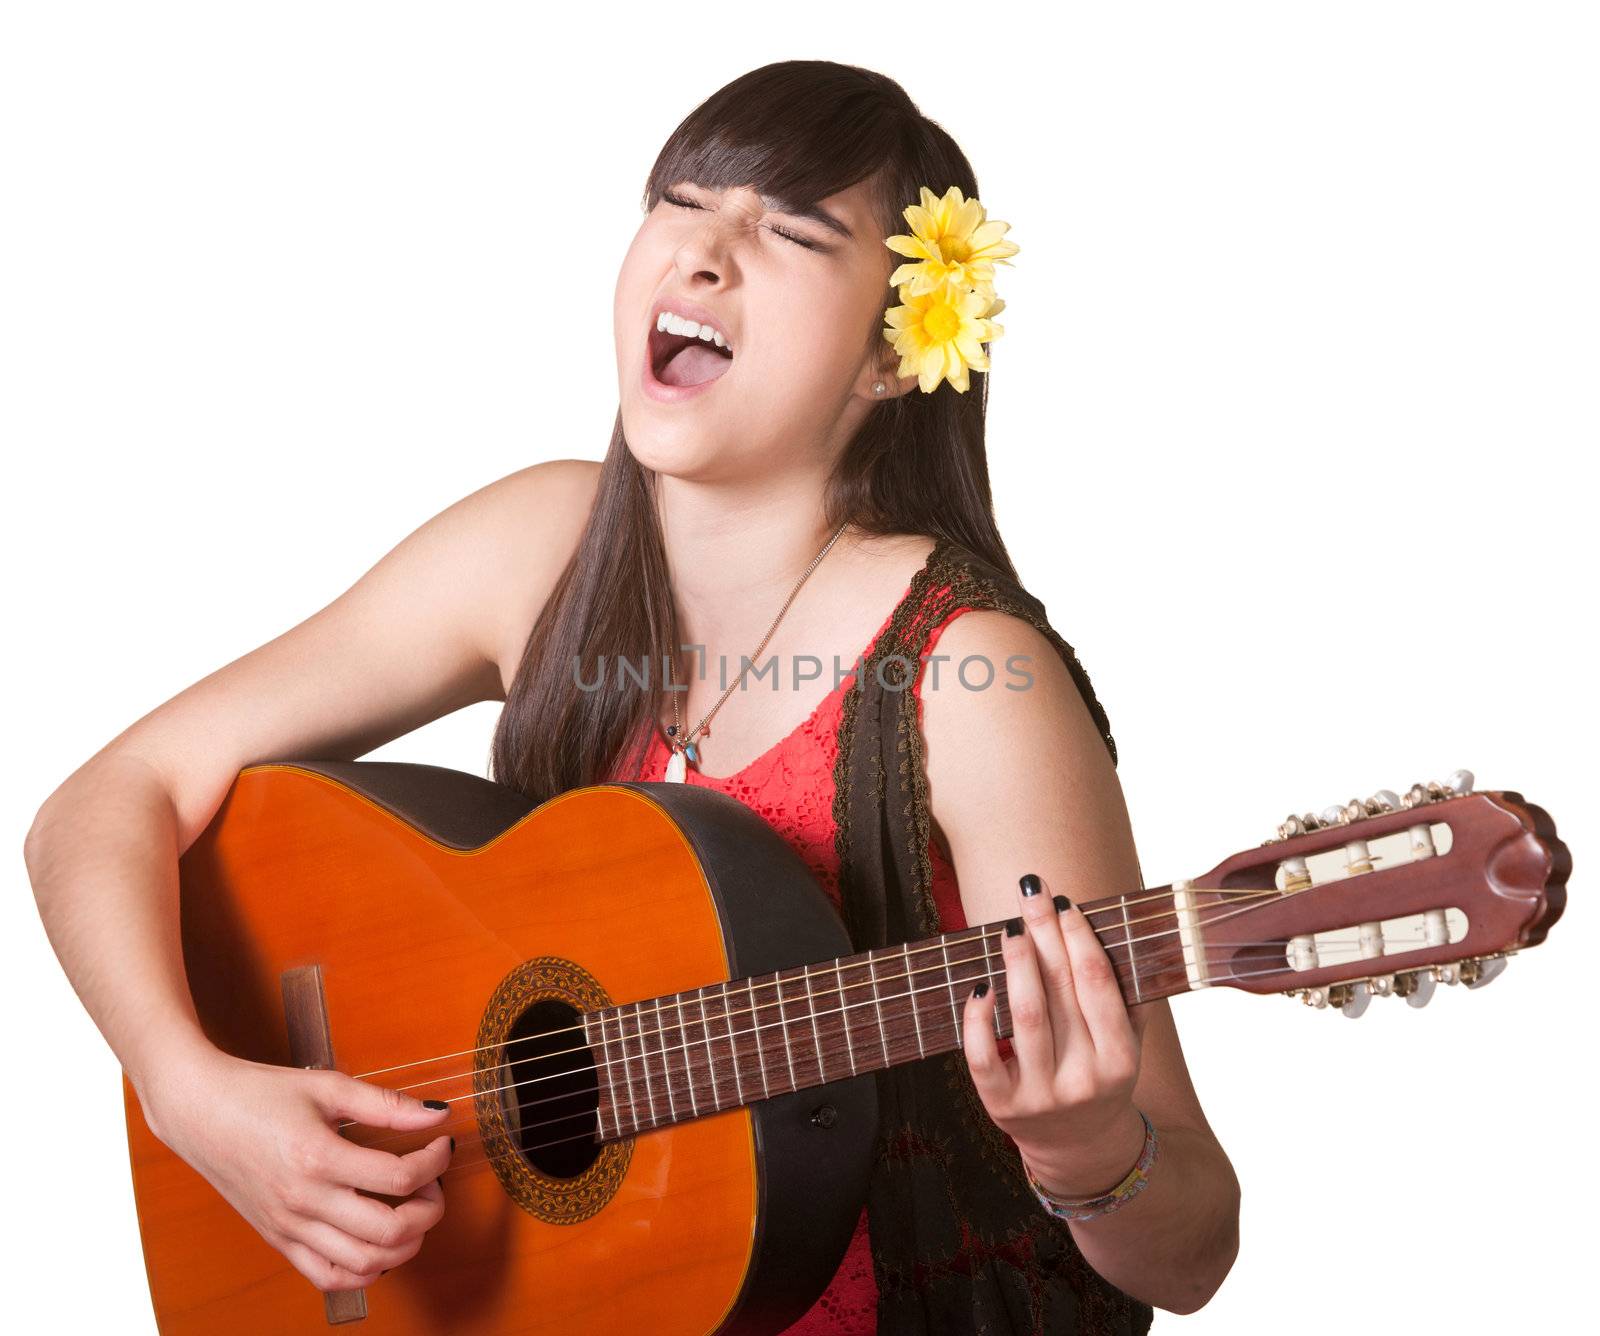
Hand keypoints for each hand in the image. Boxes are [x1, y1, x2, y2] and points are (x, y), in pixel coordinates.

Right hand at [140, 1044, 453, 1291]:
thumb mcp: (328, 1086)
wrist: (198, 1111)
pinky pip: (328, 1276)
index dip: (436, 1161)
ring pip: (365, 1263)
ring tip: (412, 1211)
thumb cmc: (261, 1093)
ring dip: (405, 1244)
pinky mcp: (278, 1240)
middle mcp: (304, 1201)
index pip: (400, 1177)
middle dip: (430, 1210)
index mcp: (318, 1157)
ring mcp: (289, 1227)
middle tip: (433, 1182)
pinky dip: (364, 1269)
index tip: (443, 1142)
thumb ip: (387, 1104)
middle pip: (390, 1230)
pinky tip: (378, 1241)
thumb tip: (438, 1114)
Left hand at [962, 873, 1151, 1198]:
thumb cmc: (1100, 1078)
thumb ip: (1125, 999)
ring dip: (1016, 964)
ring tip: (1011, 928)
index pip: (1097, 985)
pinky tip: (980, 985)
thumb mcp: (1126, 1046)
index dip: (1080, 939)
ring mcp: (1041, 1095)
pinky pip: (983, 1055)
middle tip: (1033, 893)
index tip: (1066, 904)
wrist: (1078, 1148)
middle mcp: (1084, 1079)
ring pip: (1025, 1016)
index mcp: (1120, 1060)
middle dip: (1045, 934)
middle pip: (1061, 991)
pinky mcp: (1002, 1106)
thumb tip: (1109, 932)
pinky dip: (977, 1018)